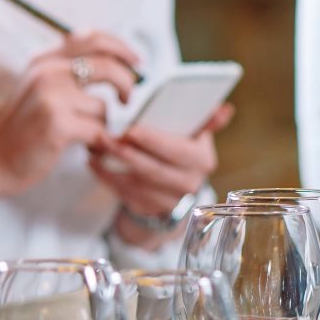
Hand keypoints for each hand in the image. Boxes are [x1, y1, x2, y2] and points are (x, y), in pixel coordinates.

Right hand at [0, 30, 141, 196]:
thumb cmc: (22, 127)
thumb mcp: (39, 86)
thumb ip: (68, 69)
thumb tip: (112, 57)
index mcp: (45, 60)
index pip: (94, 39)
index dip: (123, 48)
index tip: (137, 63)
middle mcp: (47, 72)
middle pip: (108, 66)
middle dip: (128, 83)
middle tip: (128, 98)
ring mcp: (51, 97)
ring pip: (104, 106)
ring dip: (104, 124)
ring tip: (90, 134)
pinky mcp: (57, 124)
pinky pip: (98, 129)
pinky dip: (99, 141)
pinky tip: (87, 147)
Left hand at [92, 105, 234, 242]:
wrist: (176, 187)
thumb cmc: (182, 150)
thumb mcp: (196, 134)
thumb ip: (208, 121)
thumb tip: (224, 109)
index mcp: (202, 161)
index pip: (177, 150)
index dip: (154, 141)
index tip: (131, 129)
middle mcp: (189, 184)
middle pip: (153, 169)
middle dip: (126, 153)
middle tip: (104, 136)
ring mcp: (168, 201)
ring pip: (136, 183)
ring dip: (111, 165)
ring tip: (95, 147)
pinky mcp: (148, 210)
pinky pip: (124, 195)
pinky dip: (107, 178)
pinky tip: (95, 163)